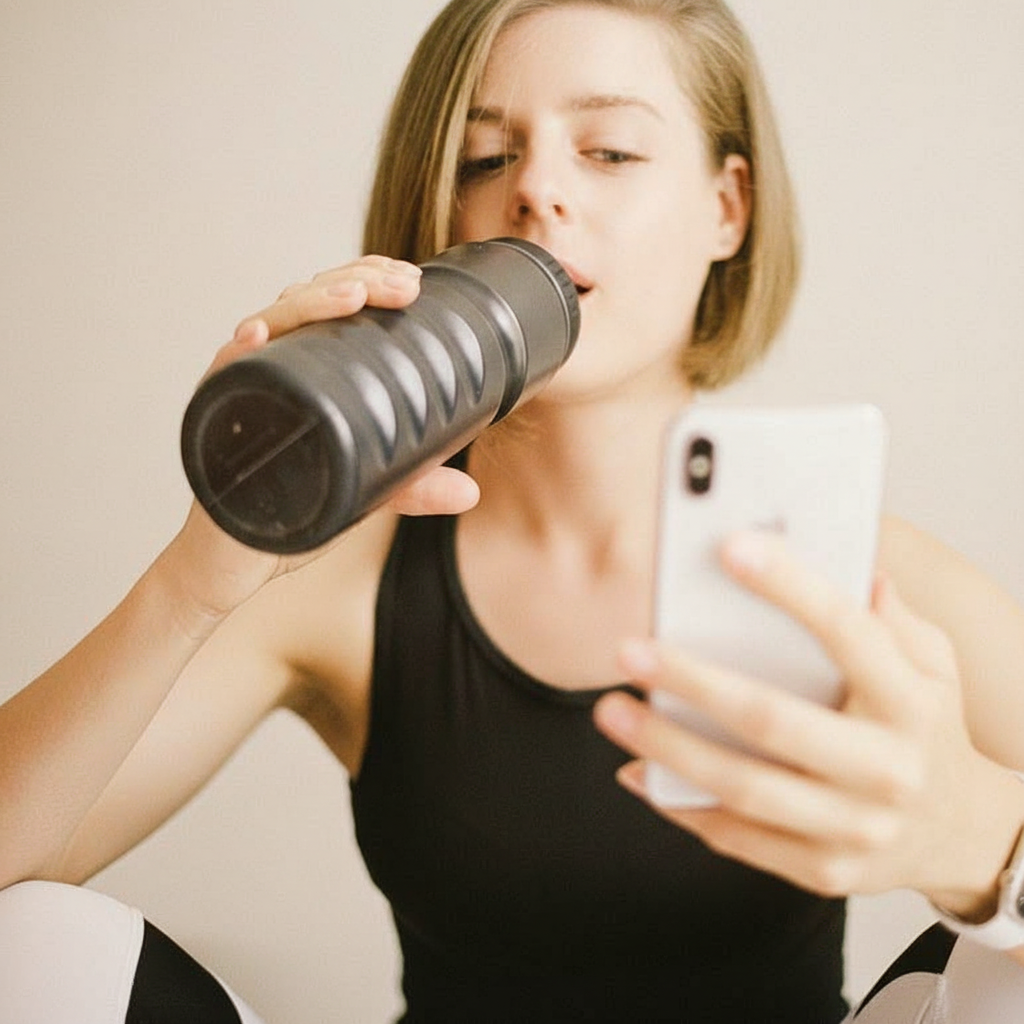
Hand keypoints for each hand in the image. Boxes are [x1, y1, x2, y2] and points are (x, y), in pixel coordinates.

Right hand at [170, 257, 479, 618]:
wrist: (231, 564)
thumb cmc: (288, 514)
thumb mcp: (362, 494)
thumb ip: (411, 488)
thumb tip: (469, 491)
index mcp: (304, 372)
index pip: (332, 307)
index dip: (367, 280)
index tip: (411, 279)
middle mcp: (271, 369)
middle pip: (304, 302)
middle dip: (354, 281)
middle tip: (402, 284)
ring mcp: (241, 388)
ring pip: (268, 325)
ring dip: (308, 303)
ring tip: (352, 297)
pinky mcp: (213, 419)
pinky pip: (222, 377)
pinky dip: (237, 354)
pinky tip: (256, 336)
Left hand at [594, 530, 1023, 916]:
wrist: (962, 835)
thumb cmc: (929, 729)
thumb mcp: (934, 664)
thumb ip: (891, 618)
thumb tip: (854, 565)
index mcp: (911, 702)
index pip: (848, 633)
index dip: (790, 587)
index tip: (731, 547)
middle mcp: (887, 769)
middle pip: (775, 722)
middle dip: (694, 683)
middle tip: (630, 651)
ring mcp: (855, 829)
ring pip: (745, 788)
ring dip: (668, 749)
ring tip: (613, 713)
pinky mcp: (824, 870)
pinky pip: (738, 839)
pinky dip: (681, 805)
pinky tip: (637, 770)